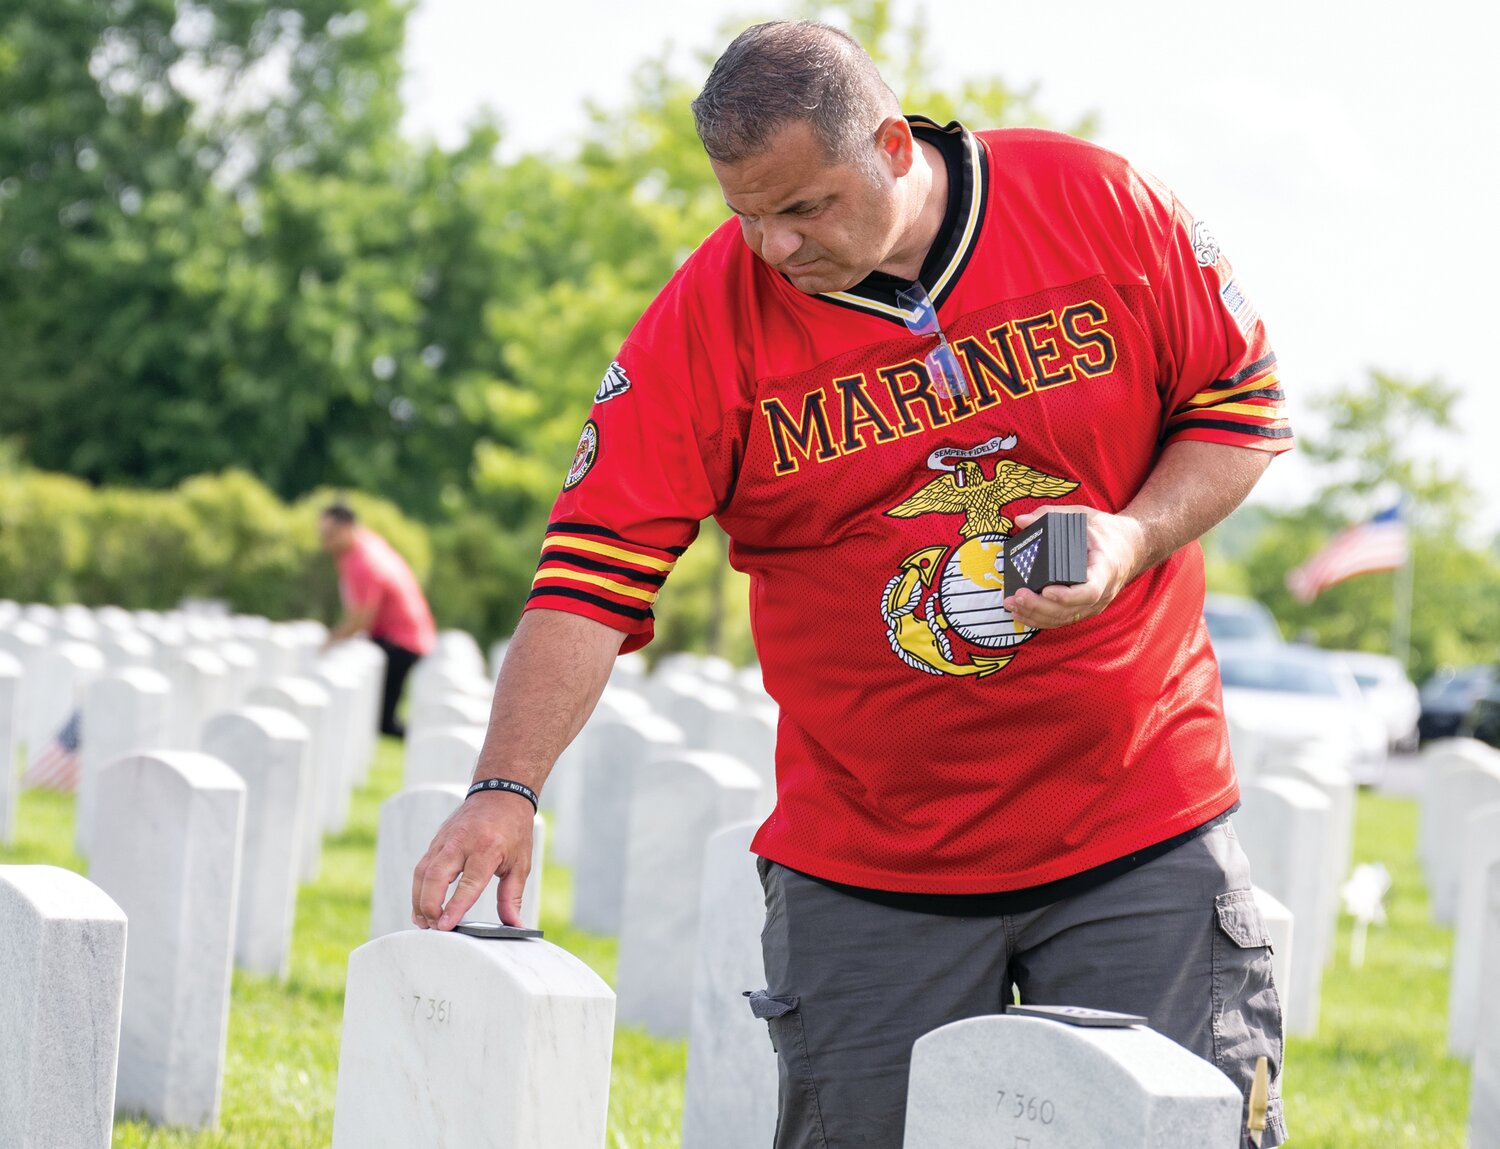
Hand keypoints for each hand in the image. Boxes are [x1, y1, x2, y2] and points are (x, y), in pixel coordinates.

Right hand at [411, 790, 534, 930]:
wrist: (501, 793)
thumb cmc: (513, 830)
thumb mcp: (520, 863)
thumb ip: (511, 896)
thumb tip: (515, 925)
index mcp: (487, 848)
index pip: (468, 883)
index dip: (455, 906)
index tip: (446, 926)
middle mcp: (462, 842)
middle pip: (436, 876)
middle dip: (429, 905)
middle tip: (433, 927)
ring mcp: (446, 839)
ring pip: (423, 872)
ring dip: (419, 899)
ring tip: (423, 922)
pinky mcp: (437, 840)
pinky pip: (422, 866)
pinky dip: (419, 887)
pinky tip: (421, 905)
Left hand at [1001, 507, 1144, 629]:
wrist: (1130, 547)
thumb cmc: (1107, 532)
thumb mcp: (1083, 516)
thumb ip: (1051, 515)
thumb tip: (1020, 520)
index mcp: (1105, 569)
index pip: (1090, 591)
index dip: (1067, 596)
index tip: (1046, 591)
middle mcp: (1102, 592)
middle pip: (1070, 610)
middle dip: (1040, 606)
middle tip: (1017, 596)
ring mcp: (1094, 604)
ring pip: (1063, 619)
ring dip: (1035, 615)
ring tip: (1012, 605)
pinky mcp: (1084, 609)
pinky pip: (1062, 620)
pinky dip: (1040, 620)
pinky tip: (1021, 614)